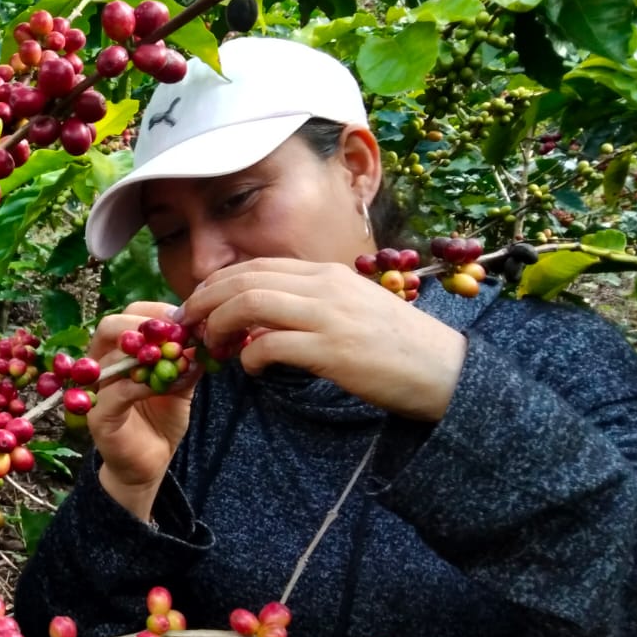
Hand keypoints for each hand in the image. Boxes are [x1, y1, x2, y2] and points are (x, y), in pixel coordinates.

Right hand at [86, 301, 203, 520]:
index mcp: (118, 351)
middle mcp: (101, 365)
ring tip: (179, 361)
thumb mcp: (181, 383)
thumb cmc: (160, 420)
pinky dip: (146, 385)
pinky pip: (119, 391)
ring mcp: (95, 390)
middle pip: (111, 326)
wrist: (149, 464)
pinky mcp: (98, 415)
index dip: (158, 313)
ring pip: (113, 357)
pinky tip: (170, 385)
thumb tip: (207, 336)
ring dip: (151, 354)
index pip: (129, 314)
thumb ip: (188, 360)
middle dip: (148, 326)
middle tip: (180, 337)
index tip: (188, 322)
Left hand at [174, 259, 467, 421]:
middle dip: (205, 301)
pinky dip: (250, 357)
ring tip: (216, 346)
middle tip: (190, 325)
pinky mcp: (332, 351)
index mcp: (327, 273)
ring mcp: (329, 316)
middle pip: (243, 280)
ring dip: (220, 325)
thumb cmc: (395, 345)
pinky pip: (270, 345)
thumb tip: (259, 318)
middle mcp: (324, 286)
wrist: (446, 371)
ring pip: (249, 304)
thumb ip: (308, 304)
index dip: (217, 284)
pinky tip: (252, 368)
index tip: (198, 305)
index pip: (256, 266)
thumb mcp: (350, 308)